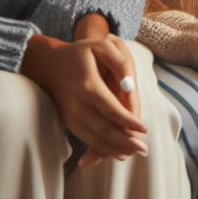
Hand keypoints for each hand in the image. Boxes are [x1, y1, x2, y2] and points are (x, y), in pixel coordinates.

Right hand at [22, 16, 147, 167]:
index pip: (112, 110)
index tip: (145, 130)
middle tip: (144, 149)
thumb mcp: (101, 46)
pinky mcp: (70, 123)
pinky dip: (102, 148)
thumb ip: (119, 63)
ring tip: (134, 152)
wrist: (52, 65)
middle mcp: (78, 106)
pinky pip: (87, 139)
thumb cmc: (82, 53)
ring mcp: (72, 117)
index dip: (129, 122)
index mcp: (89, 86)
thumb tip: (130, 85)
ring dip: (115, 149)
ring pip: (96, 139)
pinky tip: (117, 152)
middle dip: (126, 141)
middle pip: (105, 129)